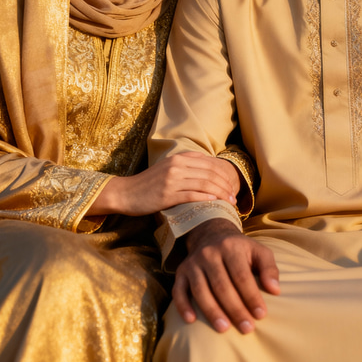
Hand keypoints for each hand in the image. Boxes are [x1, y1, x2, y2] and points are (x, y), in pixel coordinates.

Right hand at [89, 152, 238, 215]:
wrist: (126, 193)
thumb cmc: (149, 183)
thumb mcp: (168, 168)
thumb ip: (186, 166)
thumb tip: (209, 170)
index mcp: (179, 158)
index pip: (209, 163)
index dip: (224, 175)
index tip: (232, 186)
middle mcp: (177, 166)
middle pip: (210, 173)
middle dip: (226, 185)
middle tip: (235, 197)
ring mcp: (171, 180)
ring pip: (204, 184)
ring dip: (220, 194)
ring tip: (229, 203)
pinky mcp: (167, 194)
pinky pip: (191, 195)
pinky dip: (206, 198)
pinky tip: (214, 203)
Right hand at [173, 218, 279, 334]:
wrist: (211, 235)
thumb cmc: (240, 250)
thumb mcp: (258, 251)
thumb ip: (269, 268)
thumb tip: (275, 290)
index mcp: (231, 247)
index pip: (241, 275)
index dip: (251, 296)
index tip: (261, 315)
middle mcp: (209, 253)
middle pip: (222, 285)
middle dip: (235, 309)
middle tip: (247, 329)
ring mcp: (193, 263)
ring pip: (201, 289)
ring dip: (212, 311)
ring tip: (224, 329)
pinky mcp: (181, 272)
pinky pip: (179, 290)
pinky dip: (183, 305)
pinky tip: (191, 320)